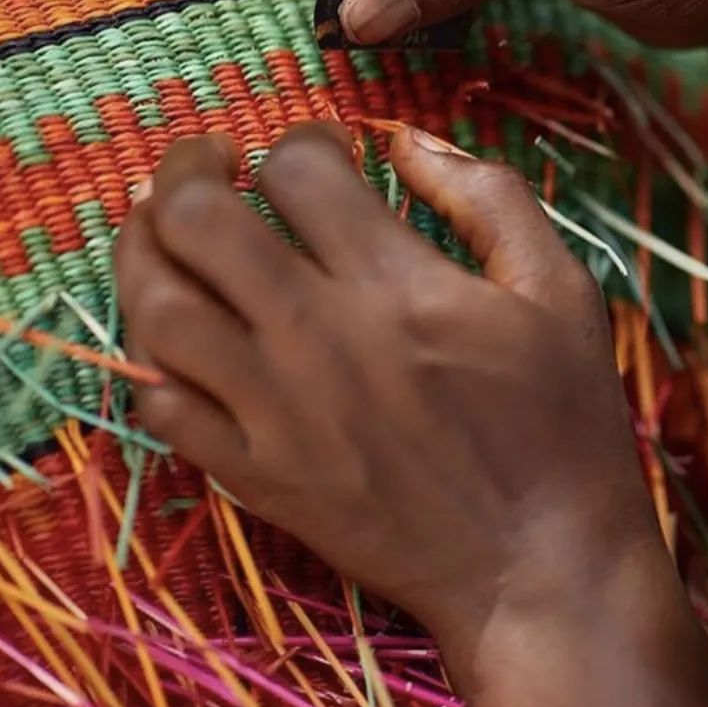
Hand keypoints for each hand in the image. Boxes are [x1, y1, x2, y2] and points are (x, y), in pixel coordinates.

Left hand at [115, 123, 657, 647]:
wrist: (538, 566)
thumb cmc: (562, 423)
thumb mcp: (561, 291)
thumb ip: (489, 199)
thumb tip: (410, 141)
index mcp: (396, 282)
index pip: (298, 171)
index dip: (303, 140)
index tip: (323, 154)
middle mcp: (317, 336)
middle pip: (197, 221)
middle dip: (189, 169)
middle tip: (214, 162)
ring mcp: (274, 413)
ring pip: (156, 308)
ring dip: (144, 250)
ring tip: (164, 229)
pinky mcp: (255, 477)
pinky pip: (161, 407)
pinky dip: (153, 358)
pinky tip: (180, 334)